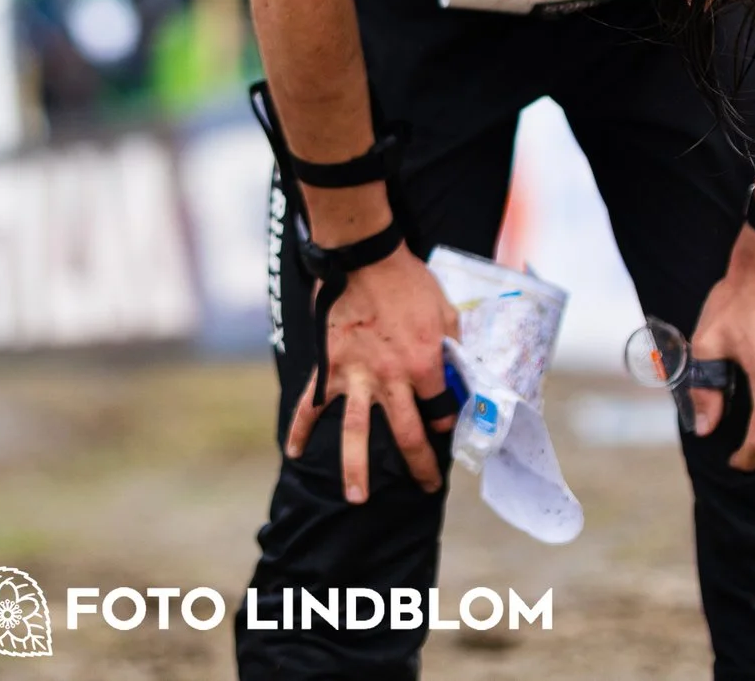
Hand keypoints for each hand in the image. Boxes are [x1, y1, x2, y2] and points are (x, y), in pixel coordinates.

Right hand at [285, 247, 460, 502]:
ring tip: (356, 498)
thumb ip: (453, 348)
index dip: (448, 423)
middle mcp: (391, 378)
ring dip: (356, 468)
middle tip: (426, 488)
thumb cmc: (410, 282)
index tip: (446, 429)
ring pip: (354, 432)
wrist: (365, 257)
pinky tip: (293, 453)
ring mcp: (356, 375)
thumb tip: (460, 374)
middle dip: (419, 466)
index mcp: (424, 365)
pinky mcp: (329, 366)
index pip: (442, 410)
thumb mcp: (447, 312)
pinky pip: (312, 403)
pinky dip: (299, 429)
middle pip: (408, 434)